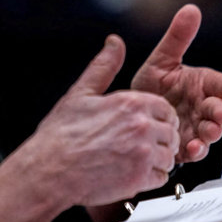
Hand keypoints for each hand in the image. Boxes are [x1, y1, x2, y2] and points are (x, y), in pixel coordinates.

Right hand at [21, 35, 180, 208]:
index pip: (165, 108)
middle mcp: (141, 126)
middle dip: (160, 139)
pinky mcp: (140, 178)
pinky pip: (161, 177)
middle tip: (141, 146)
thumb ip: (104, 66)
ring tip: (134, 160)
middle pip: (171, 132)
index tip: (147, 125)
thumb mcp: (80, 93)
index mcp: (130, 103)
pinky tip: (131, 174)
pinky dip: (151, 177)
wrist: (49, 170)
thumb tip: (114, 44)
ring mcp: (143, 153)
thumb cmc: (61, 135)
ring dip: (157, 159)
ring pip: (169, 156)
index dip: (157, 117)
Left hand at [131, 4, 221, 163]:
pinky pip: (194, 150)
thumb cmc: (152, 85)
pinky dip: (195, 150)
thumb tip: (191, 9)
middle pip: (219, 110)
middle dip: (221, 112)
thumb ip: (178, 37)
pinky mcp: (184, 145)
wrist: (133, 111)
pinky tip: (190, 148)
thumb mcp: (162, 59)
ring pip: (210, 132)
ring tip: (206, 132)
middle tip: (220, 113)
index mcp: (200, 85)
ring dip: (211, 132)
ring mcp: (195, 127)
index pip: (219, 84)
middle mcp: (201, 107)